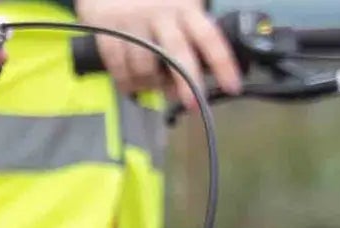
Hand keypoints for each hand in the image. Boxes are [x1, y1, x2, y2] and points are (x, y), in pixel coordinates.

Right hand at [75, 0, 243, 105]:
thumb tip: (202, 70)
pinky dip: (125, 82)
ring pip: (144, 67)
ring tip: (152, 86)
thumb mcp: (179, 4)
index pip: (209, 37)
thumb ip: (191, 30)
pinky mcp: (108, 32)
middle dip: (186, 83)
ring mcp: (133, 25)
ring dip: (150, 84)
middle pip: (177, 55)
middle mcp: (161, 15)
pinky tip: (131, 85)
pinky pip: (118, 67)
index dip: (223, 63)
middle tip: (192, 105)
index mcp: (185, 7)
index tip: (232, 86)